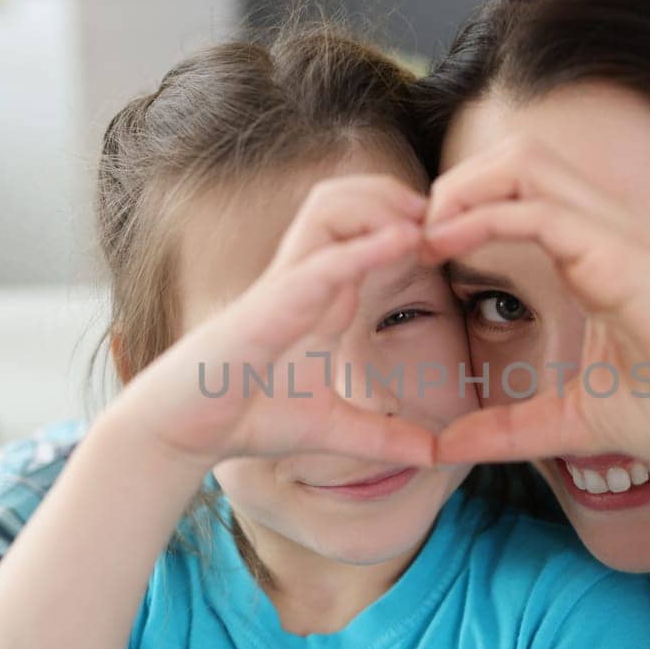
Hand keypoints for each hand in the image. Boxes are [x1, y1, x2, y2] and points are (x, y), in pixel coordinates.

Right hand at [116, 175, 436, 470]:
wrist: (187, 431)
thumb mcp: (333, 429)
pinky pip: (322, 259)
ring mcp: (286, 282)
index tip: (462, 233)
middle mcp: (306, 276)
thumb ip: (383, 437)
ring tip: (428, 219)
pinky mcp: (271, 302)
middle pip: (351, 198)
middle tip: (450, 212)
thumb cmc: (247, 416)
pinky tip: (405, 240)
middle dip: (399, 193)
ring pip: (332, 207)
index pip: (369, 231)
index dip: (414, 221)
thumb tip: (434, 455)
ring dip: (382, 204)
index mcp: (324, 294)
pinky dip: (365, 245)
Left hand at [423, 136, 649, 500]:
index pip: (526, 197)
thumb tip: (447, 448)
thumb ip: (510, 429)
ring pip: (525, 164)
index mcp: (604, 258)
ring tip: (423, 231)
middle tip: (414, 234)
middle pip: (520, 160)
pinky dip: (481, 217)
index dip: (469, 210)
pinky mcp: (621, 253)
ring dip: (463, 188)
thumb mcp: (577, 422)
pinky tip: (443, 245)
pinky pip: (536, 209)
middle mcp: (610, 232)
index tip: (425, 253)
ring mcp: (617, 234)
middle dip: (457, 183)